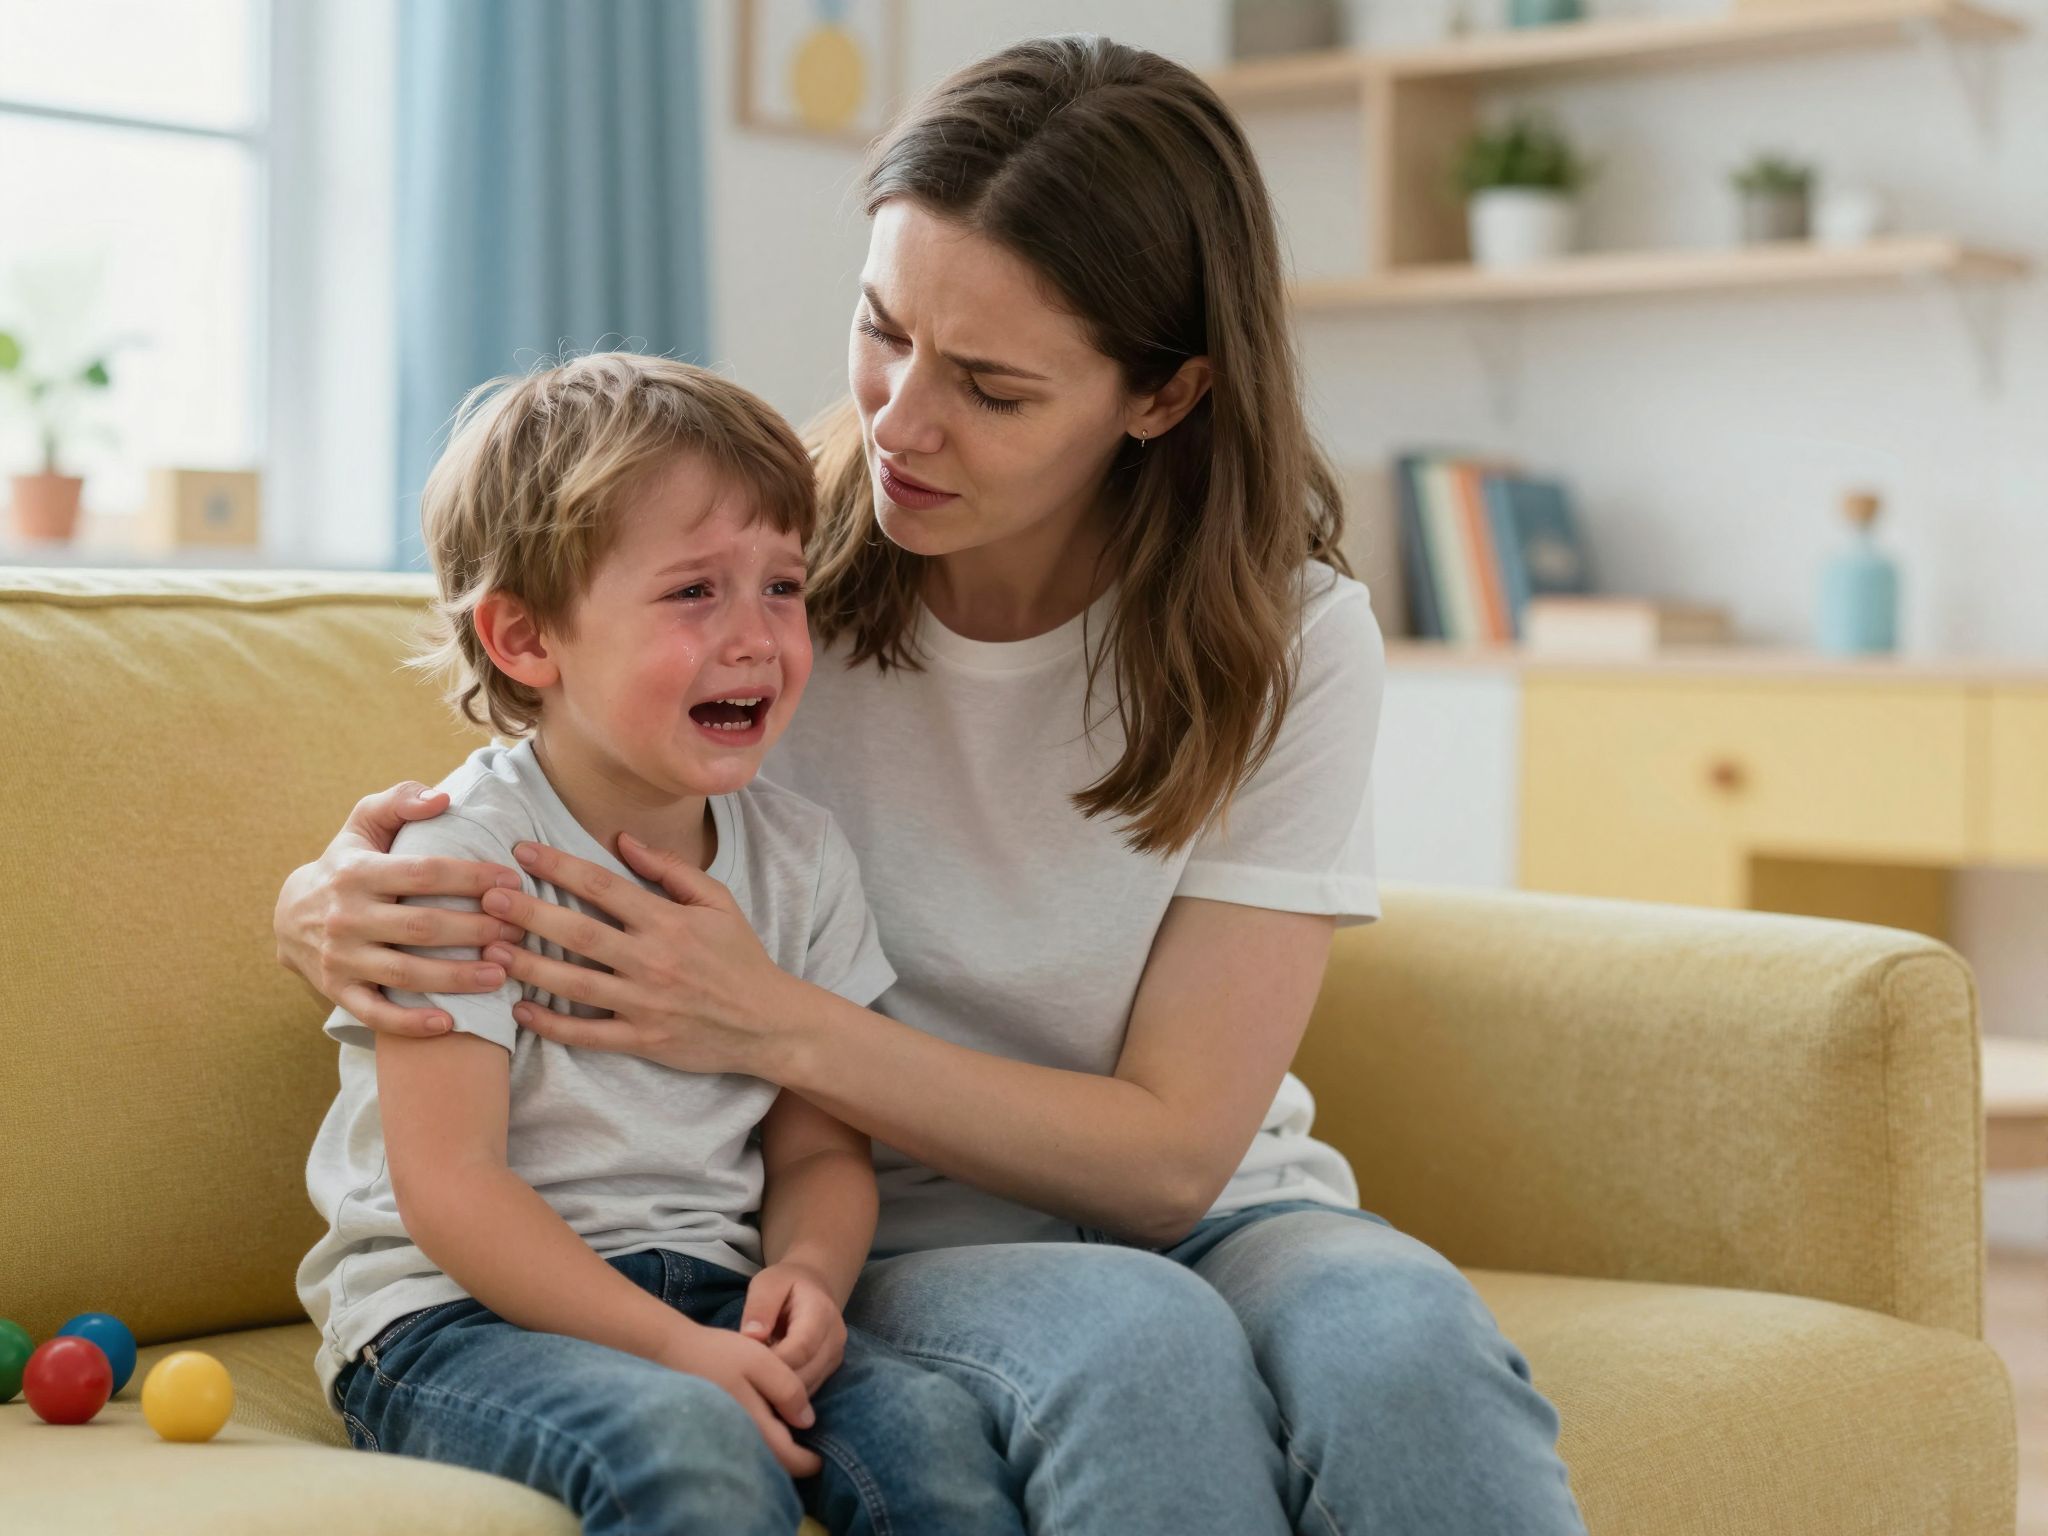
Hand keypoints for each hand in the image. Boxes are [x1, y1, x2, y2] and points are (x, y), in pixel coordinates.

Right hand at [273, 780, 527, 1035]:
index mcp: (357, 871)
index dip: (472, 877)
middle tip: (520, 932)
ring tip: (502, 973)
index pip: (424, 872)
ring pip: (406, 973)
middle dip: (477, 930)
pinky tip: (450, 1024)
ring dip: (457, 978)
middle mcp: (346, 916)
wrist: (288, 915)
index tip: (512, 882)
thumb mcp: (363, 823)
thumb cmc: (346, 863)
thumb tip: (443, 797)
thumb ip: (400, 801)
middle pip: (422, 927)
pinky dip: (410, 1023)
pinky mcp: (338, 991)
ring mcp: (340, 958)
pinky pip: (375, 1014)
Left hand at [475, 834, 799, 1077]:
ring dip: (530, 966)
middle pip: (579, 932)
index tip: (522, 851)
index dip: (559, 866)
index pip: (603, 886)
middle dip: (529, 913)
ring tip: (491, 950)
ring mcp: (644, 1003)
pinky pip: (588, 1033)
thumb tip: (624, 839)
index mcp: (668, 921)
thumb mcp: (718, 902)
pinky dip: (552, 1024)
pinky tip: (520, 1010)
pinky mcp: (642, 1039)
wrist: (768, 1023)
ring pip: (575, 984)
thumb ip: (670, 869)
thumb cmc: (741, 958)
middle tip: (487, 898)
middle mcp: (652, 960)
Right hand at [661, 1319, 821, 1477]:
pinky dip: (757, 1441)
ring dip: (775, 1450)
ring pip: (757, 1456)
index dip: (809, 1461)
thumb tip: (808, 1422)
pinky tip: (761, 1421)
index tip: (821, 1455)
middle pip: (773, 1463)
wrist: (669, 1351)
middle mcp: (736, 1441)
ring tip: (786, 1430)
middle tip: (807, 1443)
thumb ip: (787, 1390)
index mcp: (752, 1425)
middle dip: (793, 1458)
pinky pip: (742, 1447)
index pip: (789, 1459)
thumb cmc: (717, 1353)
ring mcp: (721, 1439)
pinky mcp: (711, 1433)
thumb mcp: (760, 1361)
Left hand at [742, 1262, 848, 1394]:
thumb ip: (759, 1307)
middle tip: (746, 1377)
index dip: (773, 1361)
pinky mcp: (829, 1370)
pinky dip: (786, 1394)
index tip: (747, 1363)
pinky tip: (767, 1383)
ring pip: (807, 1389)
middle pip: (805, 1374)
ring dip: (779, 1391)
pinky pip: (807, 1391)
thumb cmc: (786, 1284)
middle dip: (773, 1381)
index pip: (800, 1348)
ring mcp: (835, 1356)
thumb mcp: (767, 1283)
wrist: (812, 1286)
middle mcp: (835, 1338)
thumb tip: (751, 1336)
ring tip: (755, 1379)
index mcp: (821, 1312)